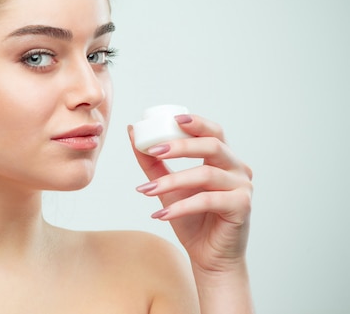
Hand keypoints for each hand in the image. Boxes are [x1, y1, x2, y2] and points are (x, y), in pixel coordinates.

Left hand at [128, 114, 252, 273]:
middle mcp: (238, 168)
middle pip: (212, 146)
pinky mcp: (242, 206)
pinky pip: (208, 200)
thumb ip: (153, 161)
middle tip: (153, 151)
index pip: (214, 131)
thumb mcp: (168, 186)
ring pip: (205, 174)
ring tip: (147, 190)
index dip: (196, 122)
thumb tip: (133, 132)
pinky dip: (181, 206)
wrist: (209, 256)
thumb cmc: (192, 219)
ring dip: (172, 181)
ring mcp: (243, 187)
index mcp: (223, 158)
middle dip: (180, 146)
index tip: (172, 119)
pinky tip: (161, 214)